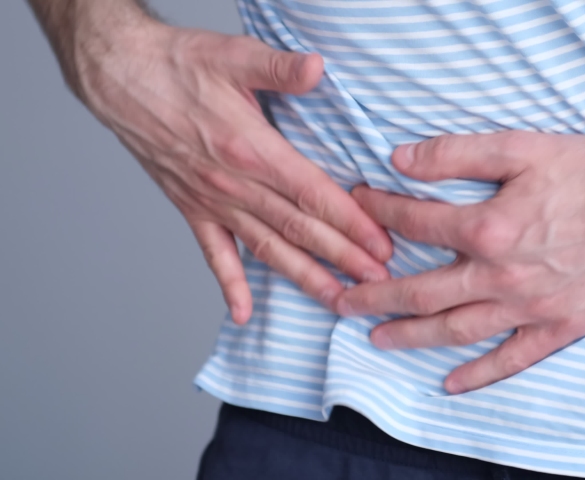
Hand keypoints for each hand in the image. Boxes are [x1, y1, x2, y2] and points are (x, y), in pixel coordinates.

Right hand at [72, 16, 392, 321]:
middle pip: (299, 229)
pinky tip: (242, 313)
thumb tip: (317, 67)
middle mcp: (234, 184)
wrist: (119, 78)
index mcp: (251, 149)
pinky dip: (229, 285)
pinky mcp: (191, 208)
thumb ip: (279, 67)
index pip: (313, 195)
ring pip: (267, 248)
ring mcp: (212, 201)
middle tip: (378, 284)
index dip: (351, 223)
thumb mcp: (233, 55)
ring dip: (305, 277)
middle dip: (344, 259)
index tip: (381, 246)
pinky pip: (214, 254)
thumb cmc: (176, 65)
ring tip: (337, 301)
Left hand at [334, 131, 584, 393]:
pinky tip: (451, 383)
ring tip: (377, 338)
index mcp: (489, 229)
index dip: (380, 213)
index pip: (416, 224)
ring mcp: (530, 307)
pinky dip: (480, 373)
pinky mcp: (560, 326)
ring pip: (456, 329)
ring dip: (411, 335)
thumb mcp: (523, 147)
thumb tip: (401, 159)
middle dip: (375, 294)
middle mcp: (502, 276)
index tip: (358, 206)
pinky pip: (512, 358)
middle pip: (422, 291)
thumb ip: (457, 154)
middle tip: (342, 301)